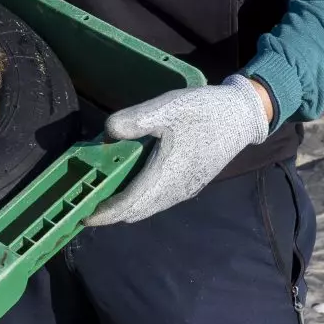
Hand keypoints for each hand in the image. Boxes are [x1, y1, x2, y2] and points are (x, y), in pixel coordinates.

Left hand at [86, 75, 271, 225]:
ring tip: (105, 192)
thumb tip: (106, 134)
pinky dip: (140, 198)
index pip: (128, 206)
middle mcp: (174, 191)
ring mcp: (185, 189)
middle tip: (88, 201)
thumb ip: (131, 121)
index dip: (104, 213)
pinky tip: (132, 181)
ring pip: (148, 207)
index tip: (82, 215)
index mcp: (164, 176)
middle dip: (111, 212)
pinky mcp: (191, 183)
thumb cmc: (202, 112)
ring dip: (126, 205)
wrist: (240, 116)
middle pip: (136, 211)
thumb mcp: (164, 108)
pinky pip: (159, 200)